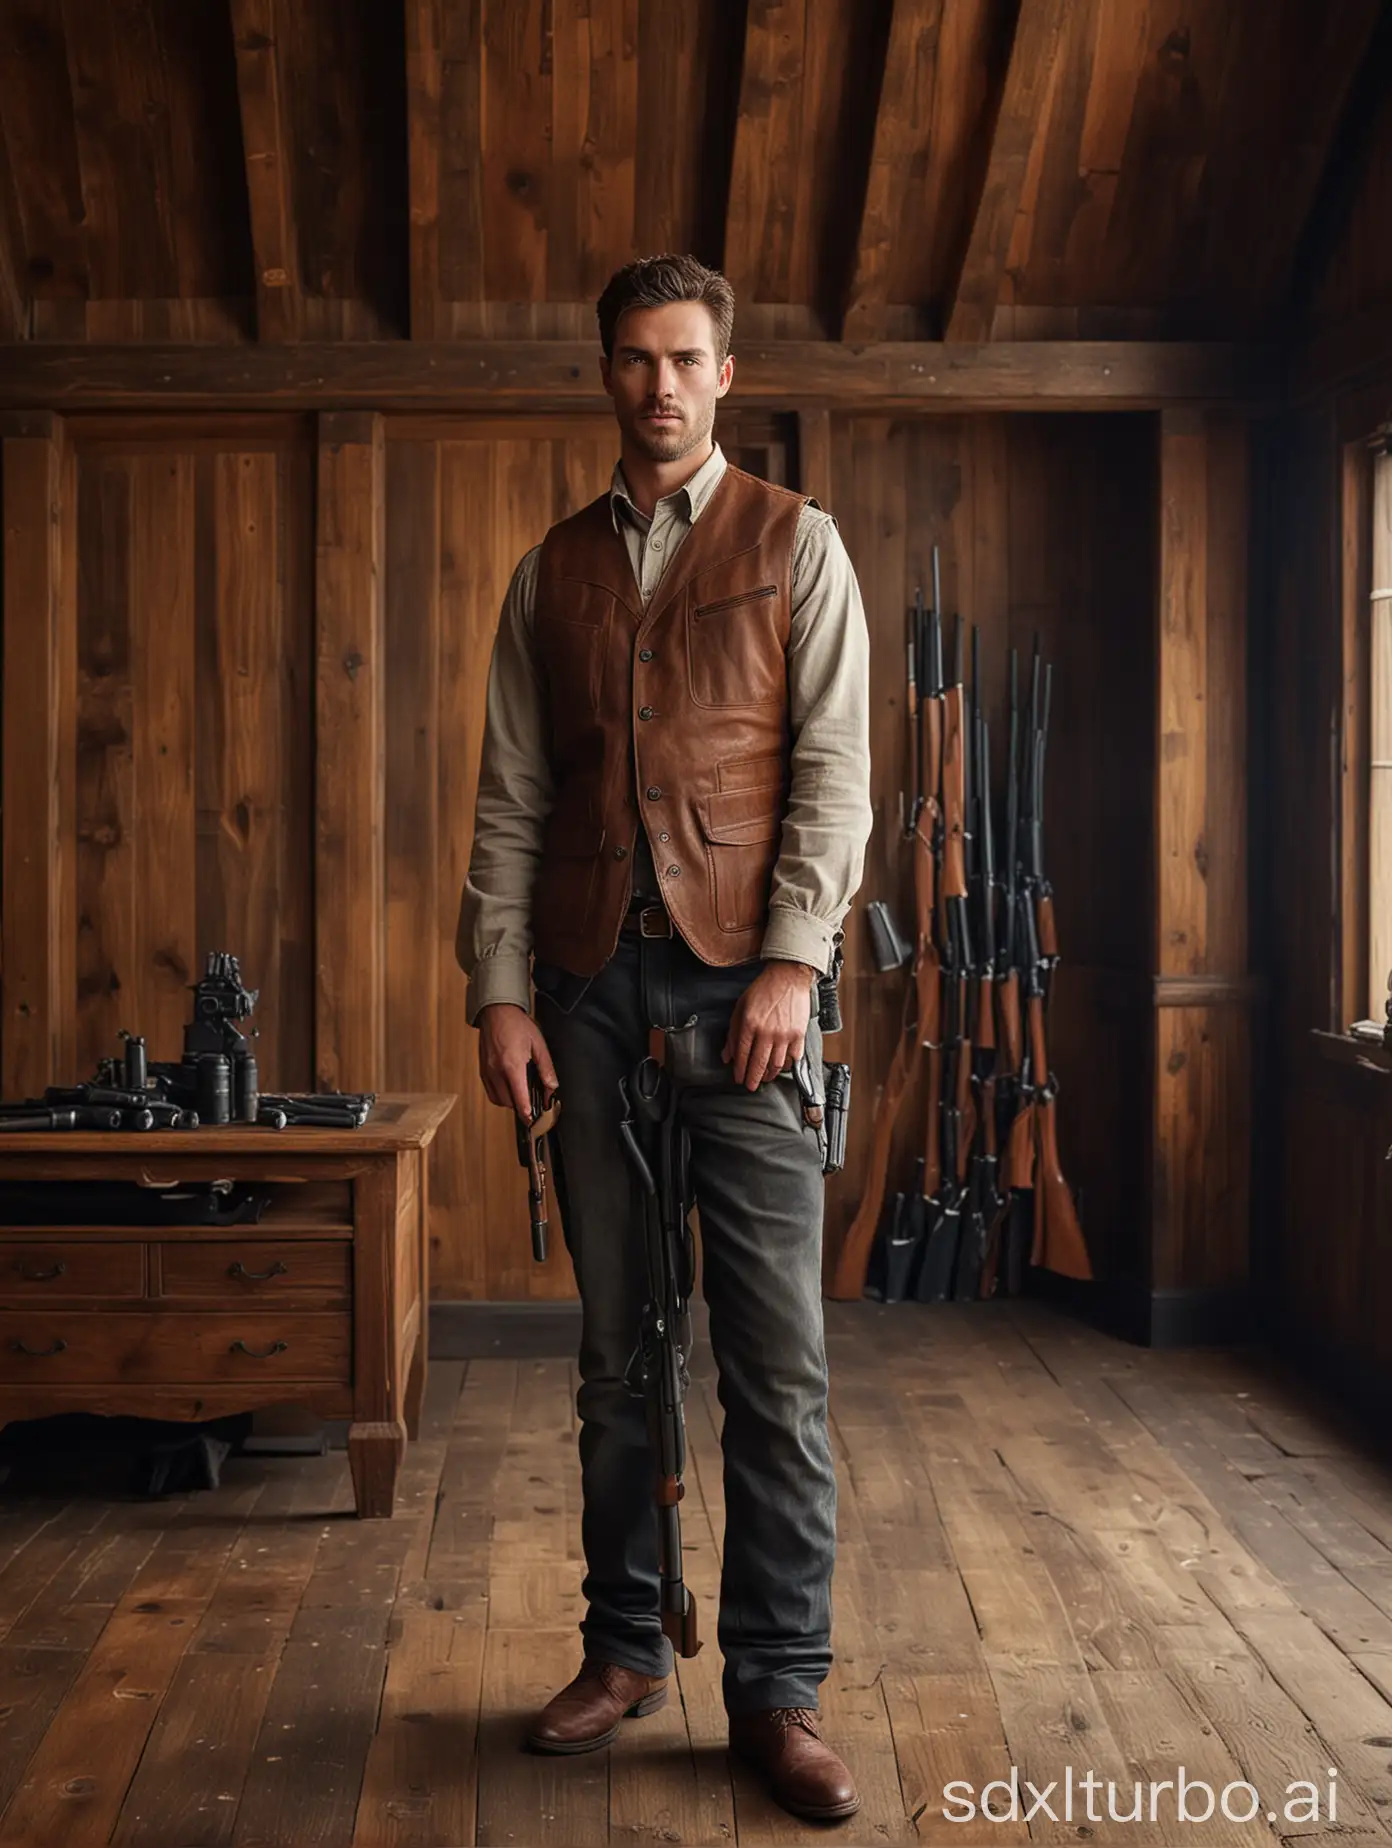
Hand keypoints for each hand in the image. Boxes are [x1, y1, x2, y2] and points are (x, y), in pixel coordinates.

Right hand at [476, 1004, 558, 1118]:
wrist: (496, 1012)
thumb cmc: (518, 1025)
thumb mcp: (539, 1044)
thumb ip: (546, 1068)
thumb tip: (552, 1087)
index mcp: (512, 1065)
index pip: (519, 1098)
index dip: (527, 1113)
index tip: (532, 1121)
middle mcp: (497, 1071)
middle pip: (509, 1103)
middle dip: (521, 1107)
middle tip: (533, 1105)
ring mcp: (487, 1071)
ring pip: (498, 1099)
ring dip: (510, 1102)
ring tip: (522, 1095)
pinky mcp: (482, 1070)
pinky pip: (491, 1092)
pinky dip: (500, 1095)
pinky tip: (510, 1088)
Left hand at [721, 962, 815, 1090]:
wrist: (787, 977)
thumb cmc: (763, 990)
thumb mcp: (740, 1008)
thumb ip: (733, 1033)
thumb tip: (727, 1055)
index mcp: (750, 1025)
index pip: (742, 1056)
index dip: (740, 1071)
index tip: (738, 1078)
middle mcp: (767, 1032)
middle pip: (758, 1064)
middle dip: (753, 1079)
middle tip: (750, 1086)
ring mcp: (784, 1035)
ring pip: (776, 1065)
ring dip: (769, 1075)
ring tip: (765, 1078)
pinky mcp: (799, 1034)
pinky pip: (793, 1057)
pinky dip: (787, 1065)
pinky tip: (781, 1066)